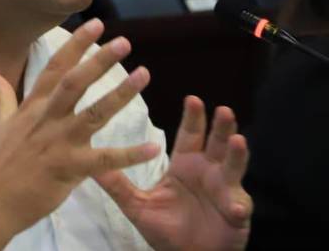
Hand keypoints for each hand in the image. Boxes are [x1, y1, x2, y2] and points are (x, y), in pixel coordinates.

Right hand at [0, 19, 159, 247]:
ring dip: (120, 94)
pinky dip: (129, 155)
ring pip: (94, 113)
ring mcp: (59, 143)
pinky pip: (104, 160)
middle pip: (76, 83)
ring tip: (144, 74)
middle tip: (125, 42)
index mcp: (32, 107)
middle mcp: (47, 119)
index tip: (96, 24)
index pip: (56, 68)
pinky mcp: (69, 168)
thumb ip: (3, 99)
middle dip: (100, 60)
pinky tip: (152, 148)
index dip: (76, 45)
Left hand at [95, 96, 251, 250]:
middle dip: (221, 126)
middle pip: (217, 142)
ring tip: (238, 141)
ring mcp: (225, 188)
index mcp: (186, 164)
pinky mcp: (236, 210)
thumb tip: (90, 166)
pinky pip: (239, 205)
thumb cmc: (166, 229)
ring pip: (234, 165)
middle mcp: (208, 170)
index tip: (193, 98)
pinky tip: (237, 206)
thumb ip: (118, 186)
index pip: (190, 134)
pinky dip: (239, 205)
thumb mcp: (138, 206)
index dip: (193, 117)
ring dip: (237, 154)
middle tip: (223, 110)